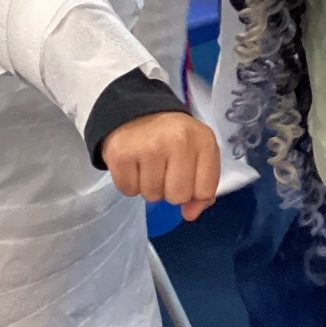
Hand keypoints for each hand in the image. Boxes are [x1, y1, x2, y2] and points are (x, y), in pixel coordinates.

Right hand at [103, 112, 220, 221]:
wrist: (137, 111)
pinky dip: (129, 183)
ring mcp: (148, 146)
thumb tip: (189, 215)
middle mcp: (178, 141)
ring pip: (151, 195)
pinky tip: (133, 164)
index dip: (193, 192)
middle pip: (177, 197)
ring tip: (147, 165)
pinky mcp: (121, 153)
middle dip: (169, 191)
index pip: (204, 191)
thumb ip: (203, 187)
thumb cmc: (173, 138)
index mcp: (203, 141)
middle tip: (163, 170)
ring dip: (148, 187)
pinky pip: (128, 190)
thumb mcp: (198, 155)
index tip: (186, 176)